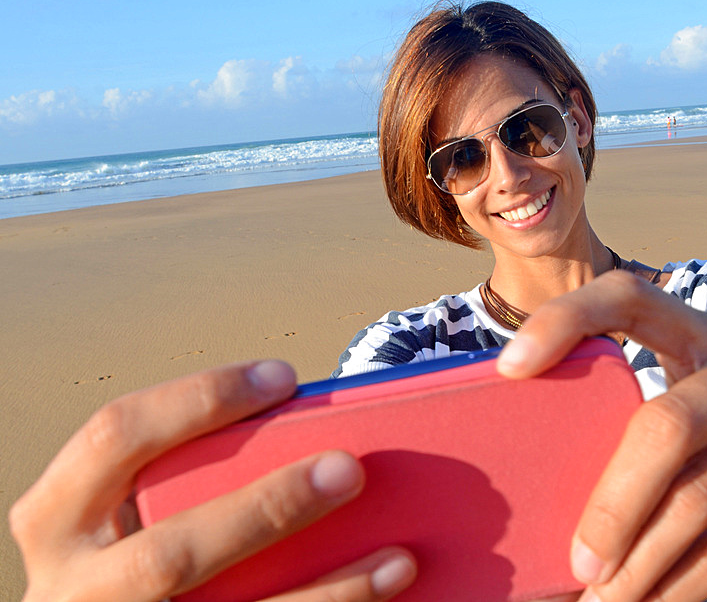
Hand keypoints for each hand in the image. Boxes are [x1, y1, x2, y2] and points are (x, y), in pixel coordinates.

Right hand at [10, 360, 416, 601]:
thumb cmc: (129, 552)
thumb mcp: (125, 512)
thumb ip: (188, 474)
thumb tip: (316, 434)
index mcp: (57, 518)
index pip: (116, 436)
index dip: (201, 399)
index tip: (284, 377)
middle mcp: (76, 590)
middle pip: (173, 552)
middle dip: (268, 509)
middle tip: (350, 469)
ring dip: (327, 592)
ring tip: (398, 559)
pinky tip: (382, 594)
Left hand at [497, 271, 706, 601]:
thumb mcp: (696, 412)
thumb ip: (640, 422)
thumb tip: (541, 489)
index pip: (631, 297)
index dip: (567, 318)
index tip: (509, 368)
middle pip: (666, 424)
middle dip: (612, 503)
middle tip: (575, 561)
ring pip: (698, 499)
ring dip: (640, 564)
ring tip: (600, 601)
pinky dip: (682, 587)